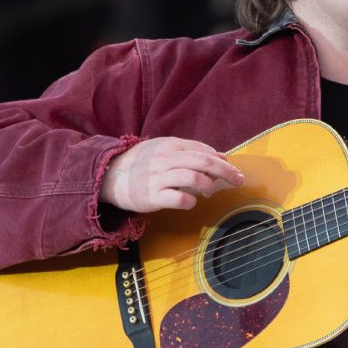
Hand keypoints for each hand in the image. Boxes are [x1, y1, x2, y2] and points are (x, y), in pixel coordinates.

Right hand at [100, 137, 243, 213]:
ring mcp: (158, 178)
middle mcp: (165, 159)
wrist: (109, 177)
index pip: (203, 150)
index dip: (221, 160)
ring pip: (194, 178)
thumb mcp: (164, 150)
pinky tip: (191, 202)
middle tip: (238, 180)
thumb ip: (191, 151)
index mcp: (170, 145)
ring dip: (208, 185)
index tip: (233, 169)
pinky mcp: (152, 197)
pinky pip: (179, 199)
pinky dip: (191, 201)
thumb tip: (221, 157)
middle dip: (226, 172)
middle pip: (203, 162)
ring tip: (209, 191)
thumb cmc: (142, 164)